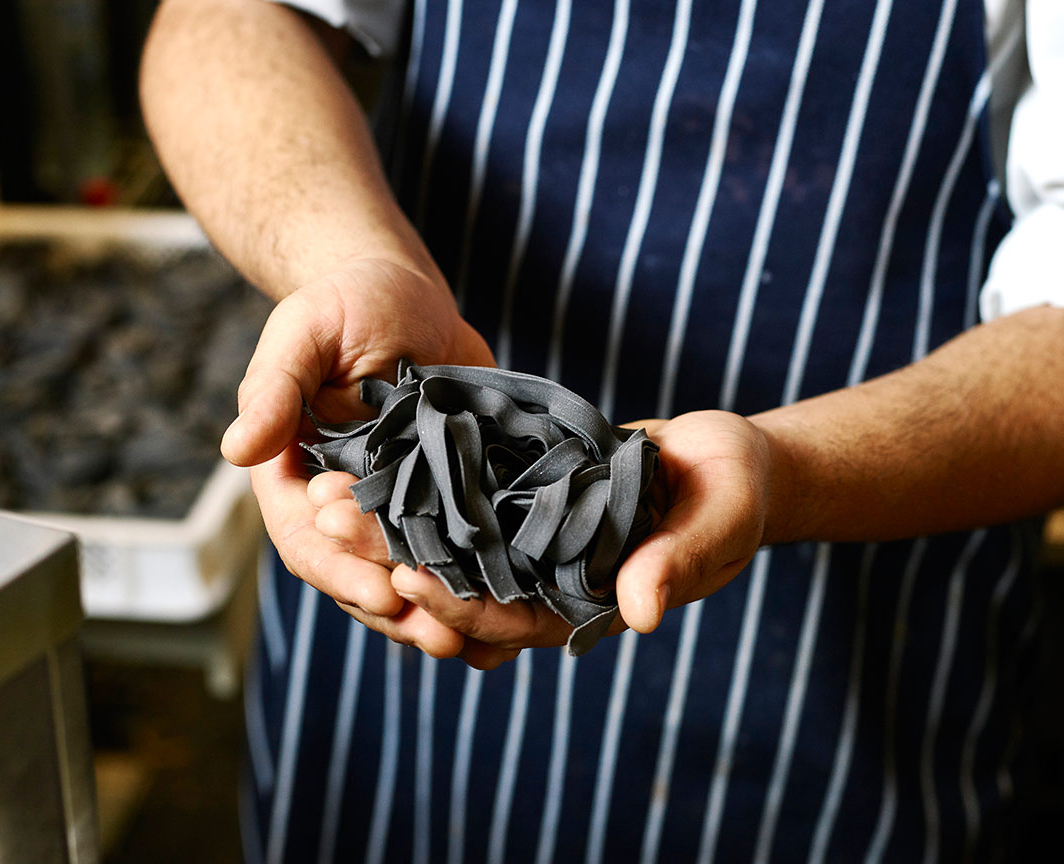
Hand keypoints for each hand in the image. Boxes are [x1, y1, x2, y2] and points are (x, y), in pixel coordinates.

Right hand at [231, 258, 494, 657]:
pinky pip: (463, 550)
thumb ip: (274, 389)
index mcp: (297, 480)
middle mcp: (348, 507)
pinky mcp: (453, 495)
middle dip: (402, 614)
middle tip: (444, 639)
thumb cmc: (343, 302)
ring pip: (415, 579)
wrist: (403, 291)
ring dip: (445, 613)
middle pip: (364, 577)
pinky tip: (523, 608)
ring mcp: (403, 506)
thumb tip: (235, 450)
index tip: (382, 593)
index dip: (342, 572)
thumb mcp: (305, 333)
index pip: (310, 542)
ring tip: (485, 642)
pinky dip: (486, 582)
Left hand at [315, 409, 772, 664]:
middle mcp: (541, 576)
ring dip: (388, 513)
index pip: (506, 618)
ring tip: (327, 484)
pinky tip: (370, 445)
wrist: (728, 460)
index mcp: (580, 604)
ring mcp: (526, 533)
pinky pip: (460, 486)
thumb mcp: (717, 527)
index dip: (455, 604)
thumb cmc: (735, 499)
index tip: (403, 579)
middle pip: (456, 576)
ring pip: (444, 531)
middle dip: (392, 554)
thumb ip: (677, 565)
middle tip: (330, 523)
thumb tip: (639, 612)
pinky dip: (418, 471)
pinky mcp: (519, 489)